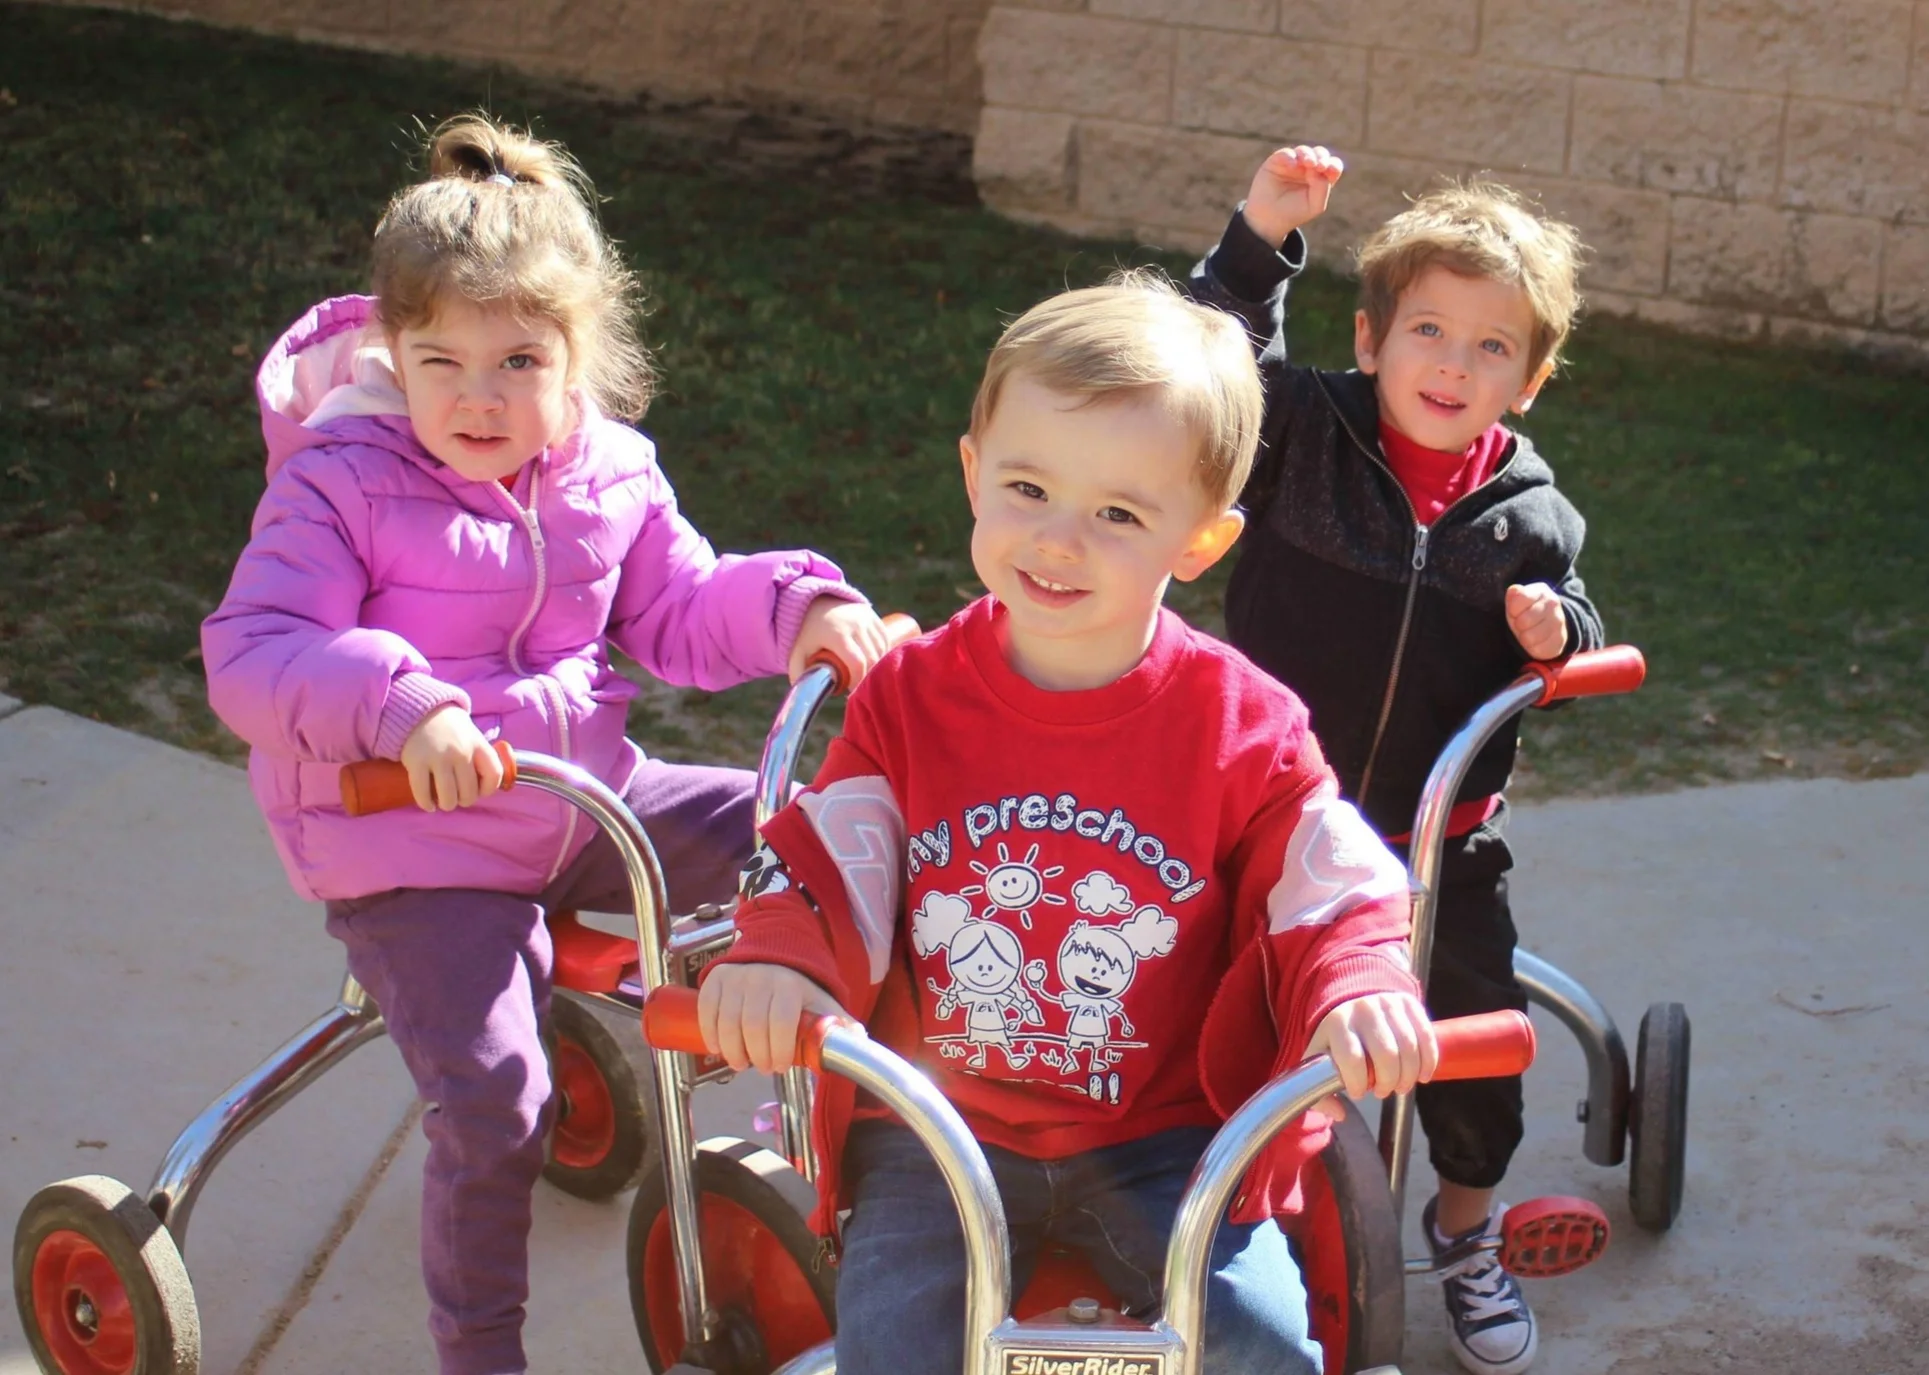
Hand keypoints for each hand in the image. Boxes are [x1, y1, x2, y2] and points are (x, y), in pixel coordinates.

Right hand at [398, 704, 504, 811]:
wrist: (421, 711)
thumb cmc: (451, 729)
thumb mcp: (473, 736)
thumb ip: (480, 758)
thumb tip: (485, 786)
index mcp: (478, 745)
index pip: (494, 775)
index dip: (488, 789)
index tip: (480, 791)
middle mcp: (461, 752)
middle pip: (469, 792)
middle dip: (465, 800)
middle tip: (459, 798)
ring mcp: (438, 758)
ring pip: (448, 797)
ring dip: (447, 804)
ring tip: (444, 802)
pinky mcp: (416, 762)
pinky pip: (423, 793)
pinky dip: (426, 804)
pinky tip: (429, 805)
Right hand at [698, 962, 844, 1072]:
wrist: (775, 956)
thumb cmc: (799, 990)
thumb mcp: (822, 1003)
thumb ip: (839, 1024)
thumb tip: (859, 1042)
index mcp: (791, 986)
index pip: (781, 1023)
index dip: (777, 1051)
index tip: (779, 1066)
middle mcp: (762, 977)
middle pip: (751, 1026)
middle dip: (755, 1056)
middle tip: (761, 1067)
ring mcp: (737, 977)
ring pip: (727, 1022)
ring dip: (732, 1051)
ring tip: (741, 1063)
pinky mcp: (716, 978)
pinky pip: (707, 1010)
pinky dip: (711, 1033)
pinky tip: (718, 1048)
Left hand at [788, 598, 892, 684]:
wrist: (811, 602)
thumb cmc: (804, 633)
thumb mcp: (797, 653)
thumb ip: (799, 675)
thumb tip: (807, 698)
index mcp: (836, 635)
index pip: (857, 663)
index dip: (859, 680)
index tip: (853, 690)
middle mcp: (854, 624)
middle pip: (872, 658)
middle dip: (869, 675)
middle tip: (859, 685)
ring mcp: (865, 617)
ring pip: (881, 648)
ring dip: (877, 664)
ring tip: (866, 673)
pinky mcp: (871, 614)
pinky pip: (884, 638)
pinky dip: (883, 651)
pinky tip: (877, 661)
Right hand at [1241, 144, 1344, 248]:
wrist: (1268, 219)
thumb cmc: (1294, 213)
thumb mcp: (1315, 205)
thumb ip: (1322, 187)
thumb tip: (1317, 168)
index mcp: (1320, 178)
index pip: (1332, 165)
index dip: (1333, 164)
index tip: (1330, 171)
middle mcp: (1307, 169)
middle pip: (1319, 154)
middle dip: (1321, 157)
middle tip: (1319, 165)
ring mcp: (1292, 164)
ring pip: (1303, 151)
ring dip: (1307, 154)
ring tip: (1307, 163)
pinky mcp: (1276, 162)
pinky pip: (1285, 153)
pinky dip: (1290, 156)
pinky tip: (1292, 165)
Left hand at [1307, 993, 1436, 1101]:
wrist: (1351, 1006)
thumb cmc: (1335, 1042)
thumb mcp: (1317, 1064)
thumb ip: (1320, 1095)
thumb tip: (1340, 1114)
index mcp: (1336, 1024)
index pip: (1352, 1059)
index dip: (1358, 1083)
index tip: (1358, 1093)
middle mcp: (1362, 1009)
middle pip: (1386, 1054)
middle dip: (1388, 1083)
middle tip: (1383, 1092)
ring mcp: (1387, 1003)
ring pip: (1409, 1047)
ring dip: (1408, 1075)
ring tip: (1400, 1086)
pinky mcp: (1408, 1003)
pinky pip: (1425, 1036)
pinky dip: (1428, 1061)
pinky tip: (1422, 1076)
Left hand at [1506, 582, 1567, 660]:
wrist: (1551, 624)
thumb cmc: (1528, 611)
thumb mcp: (1518, 600)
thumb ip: (1514, 595)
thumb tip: (1514, 590)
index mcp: (1541, 592)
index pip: (1517, 601)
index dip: (1512, 609)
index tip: (1516, 610)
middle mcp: (1553, 605)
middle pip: (1523, 621)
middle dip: (1518, 624)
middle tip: (1523, 623)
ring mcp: (1559, 623)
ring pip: (1528, 637)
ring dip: (1524, 636)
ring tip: (1529, 631)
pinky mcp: (1559, 641)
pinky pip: (1536, 650)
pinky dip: (1532, 647)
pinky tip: (1536, 641)